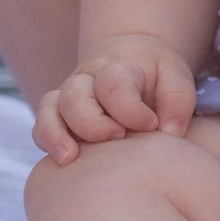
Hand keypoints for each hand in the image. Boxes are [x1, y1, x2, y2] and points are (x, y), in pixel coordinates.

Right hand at [31, 33, 196, 164]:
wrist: (133, 59)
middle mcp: (87, 78)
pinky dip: (47, 139)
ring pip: (51, 108)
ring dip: (58, 133)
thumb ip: (178, 99)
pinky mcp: (58, 113)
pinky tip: (63, 161)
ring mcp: (69, 95)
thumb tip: (168, 132)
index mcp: (118, 66)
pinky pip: (41, 123)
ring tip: (71, 158)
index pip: (114, 84)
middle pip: (76, 96)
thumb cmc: (157, 74)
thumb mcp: (176, 76)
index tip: (152, 126)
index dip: (131, 110)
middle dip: (94, 122)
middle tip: (119, 138)